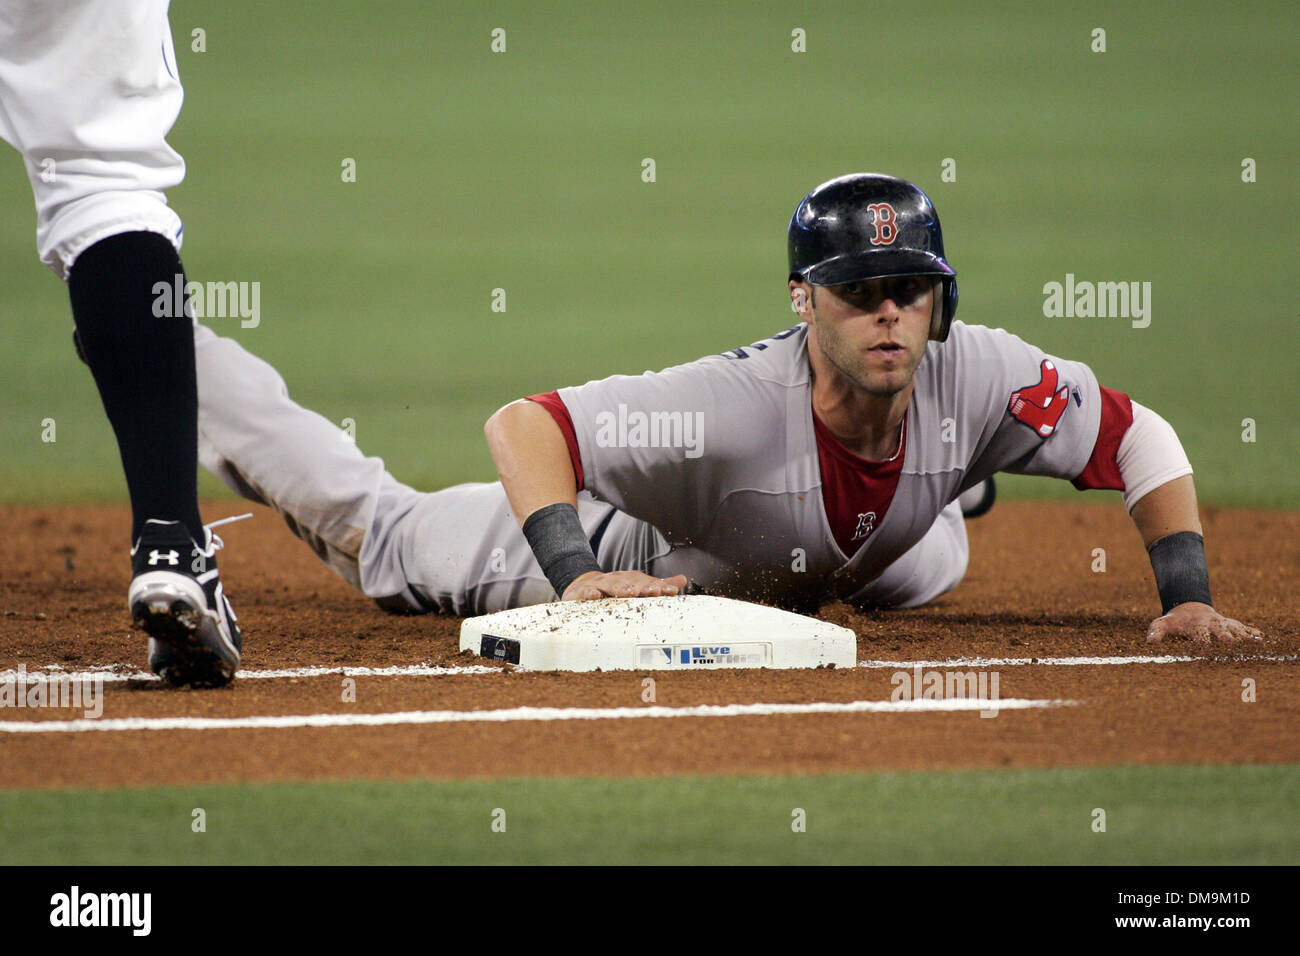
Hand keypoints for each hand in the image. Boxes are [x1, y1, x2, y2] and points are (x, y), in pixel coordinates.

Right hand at [562, 570, 688, 601]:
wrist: (584, 585)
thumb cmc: (615, 589)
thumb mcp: (637, 586)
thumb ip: (659, 585)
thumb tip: (682, 579)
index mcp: (633, 581)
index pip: (649, 584)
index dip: (661, 587)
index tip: (672, 591)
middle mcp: (619, 581)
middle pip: (632, 583)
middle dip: (643, 587)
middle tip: (654, 592)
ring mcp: (602, 585)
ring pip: (611, 586)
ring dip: (620, 589)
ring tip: (629, 593)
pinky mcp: (586, 591)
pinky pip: (587, 592)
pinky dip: (590, 593)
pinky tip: (594, 596)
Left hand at [1145, 602, 1263, 644]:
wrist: (1190, 607)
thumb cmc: (1175, 621)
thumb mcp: (1162, 623)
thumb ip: (1156, 631)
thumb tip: (1148, 642)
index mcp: (1197, 626)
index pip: (1202, 637)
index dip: (1206, 645)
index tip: (1209, 654)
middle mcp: (1213, 624)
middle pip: (1224, 635)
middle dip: (1230, 643)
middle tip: (1236, 655)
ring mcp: (1225, 624)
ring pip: (1238, 631)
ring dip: (1246, 639)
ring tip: (1255, 649)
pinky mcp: (1233, 624)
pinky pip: (1246, 628)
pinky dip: (1254, 633)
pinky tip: (1264, 640)